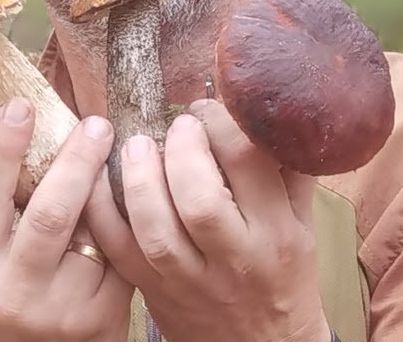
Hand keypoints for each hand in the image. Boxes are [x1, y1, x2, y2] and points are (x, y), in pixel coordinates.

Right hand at [0, 98, 133, 340]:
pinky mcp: (102, 318)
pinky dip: (123, 222)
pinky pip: (119, 255)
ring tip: (118, 150)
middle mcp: (14, 295)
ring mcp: (62, 311)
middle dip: (77, 160)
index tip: (19, 106)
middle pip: (52, 213)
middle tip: (96, 124)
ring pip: (93, 232)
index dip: (0, 148)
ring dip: (107, 187)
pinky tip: (131, 199)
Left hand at [85, 99, 330, 341]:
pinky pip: (118, 249)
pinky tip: (100, 178)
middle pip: (199, 199)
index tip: (206, 110)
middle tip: (174, 127)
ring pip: (155, 228)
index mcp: (275, 233)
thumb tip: (271, 114)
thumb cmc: (285, 278)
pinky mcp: (154, 293)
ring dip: (138, 178)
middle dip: (180, 151)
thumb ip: (288, 171)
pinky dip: (101, 209)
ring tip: (136, 145)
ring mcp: (189, 280)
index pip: (248, 165)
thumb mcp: (301, 225)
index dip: (220, 125)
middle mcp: (234, 259)